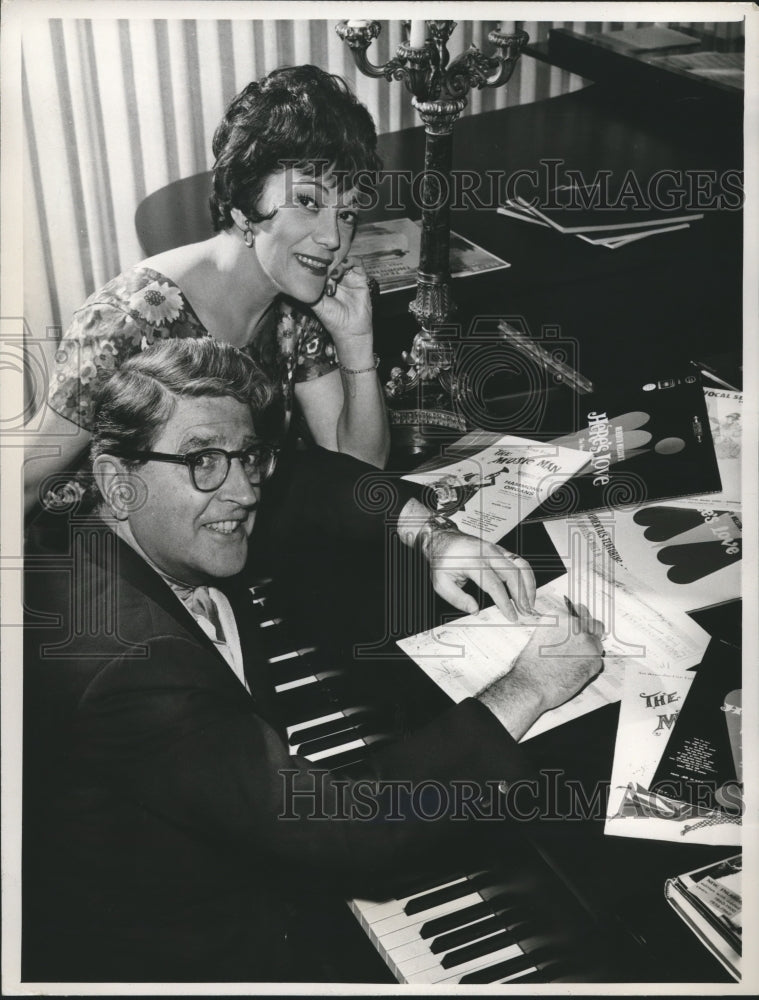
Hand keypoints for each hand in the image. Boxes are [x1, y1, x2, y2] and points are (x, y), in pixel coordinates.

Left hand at [311, 257, 373, 363]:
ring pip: (344, 260)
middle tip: (324, 270)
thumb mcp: (315, 303)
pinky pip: (358, 263)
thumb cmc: (332, 319)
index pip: (322, 266)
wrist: (349, 330)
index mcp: (326, 283)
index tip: (314, 267)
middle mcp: (338, 279)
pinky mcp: (361, 279)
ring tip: (333, 275)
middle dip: (328, 263)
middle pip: (333, 261)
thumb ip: (309, 290)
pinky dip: (350, 261)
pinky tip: (343, 269)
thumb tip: (299, 276)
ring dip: (338, 263)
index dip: (318, 264)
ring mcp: (349, 278)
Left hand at [424, 528, 536, 621]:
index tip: (511, 615)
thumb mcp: (441, 582)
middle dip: (522, 595)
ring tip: (530, 602)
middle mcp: (487, 553)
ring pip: (520, 565)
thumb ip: (457, 598)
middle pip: (512, 574)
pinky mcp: (501, 551)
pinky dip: (527, 576)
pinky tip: (527, 589)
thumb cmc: (443, 560)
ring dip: (528, 585)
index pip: (494, 584)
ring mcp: (496, 550)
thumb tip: (475, 610)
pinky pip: (519, 562)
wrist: (444, 540)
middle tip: (526, 612)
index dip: (505, 602)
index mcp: (473, 561)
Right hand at [479, 603, 604, 739]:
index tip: (576, 630)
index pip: (578, 612)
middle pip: (594, 624)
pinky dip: (589, 667)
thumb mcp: (540, 636)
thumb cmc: (530, 665)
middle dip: (589, 634)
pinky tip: (574, 672)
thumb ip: (558, 630)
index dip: (578, 623)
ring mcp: (587, 641)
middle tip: (581, 645)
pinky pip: (597, 661)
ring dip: (589, 651)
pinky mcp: (595, 660)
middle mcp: (575, 624)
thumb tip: (570, 632)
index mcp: (559, 615)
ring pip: (597, 644)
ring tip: (572, 663)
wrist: (532, 684)